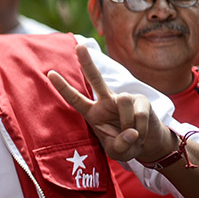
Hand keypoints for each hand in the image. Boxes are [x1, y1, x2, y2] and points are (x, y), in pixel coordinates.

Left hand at [48, 44, 175, 162]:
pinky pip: (138, 113)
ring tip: (132, 134)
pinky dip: (140, 128)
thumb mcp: (117, 152)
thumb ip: (119, 145)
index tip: (50, 73)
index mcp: (93, 113)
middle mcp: (106, 101)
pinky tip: (141, 133)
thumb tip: (130, 132)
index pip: (75, 98)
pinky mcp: (141, 100)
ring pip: (122, 100)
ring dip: (127, 122)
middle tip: (79, 46)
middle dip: (87, 62)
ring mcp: (124, 98)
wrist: (149, 144)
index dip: (63, 87)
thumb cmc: (127, 145)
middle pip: (95, 78)